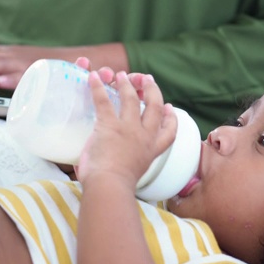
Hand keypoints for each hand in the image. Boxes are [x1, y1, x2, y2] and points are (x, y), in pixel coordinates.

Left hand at [76, 71, 176, 188]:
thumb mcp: (131, 176)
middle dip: (152, 90)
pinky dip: (97, 87)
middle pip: (154, 107)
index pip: (169, 132)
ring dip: (127, 84)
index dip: (171, 118)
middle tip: (147, 80)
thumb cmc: (116, 188)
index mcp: (152, 151)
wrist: (110, 186)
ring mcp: (128, 129)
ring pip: (131, 98)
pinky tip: (92, 77)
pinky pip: (104, 100)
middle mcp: (144, 137)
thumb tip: (108, 168)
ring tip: (121, 75)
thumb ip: (125, 166)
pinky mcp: (110, 125)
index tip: (169, 107)